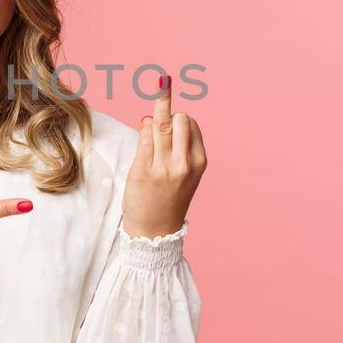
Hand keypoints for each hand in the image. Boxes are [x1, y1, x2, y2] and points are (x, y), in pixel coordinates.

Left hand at [123, 75, 206, 237]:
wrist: (155, 231)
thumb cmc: (168, 198)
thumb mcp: (185, 173)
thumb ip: (176, 146)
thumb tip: (153, 116)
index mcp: (199, 162)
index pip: (191, 123)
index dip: (179, 118)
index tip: (170, 122)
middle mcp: (184, 164)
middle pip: (178, 119)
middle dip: (167, 112)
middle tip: (159, 118)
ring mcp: (164, 168)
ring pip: (159, 124)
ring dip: (153, 119)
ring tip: (149, 122)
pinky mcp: (143, 171)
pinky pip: (143, 137)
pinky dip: (143, 128)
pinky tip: (144, 129)